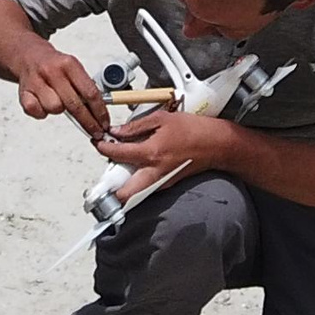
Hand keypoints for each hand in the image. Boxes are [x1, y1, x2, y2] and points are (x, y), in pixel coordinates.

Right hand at [15, 45, 107, 137]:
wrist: (28, 56)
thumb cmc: (54, 65)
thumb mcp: (73, 68)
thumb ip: (85, 86)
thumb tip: (101, 110)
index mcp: (69, 64)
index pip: (89, 92)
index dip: (99, 111)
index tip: (104, 122)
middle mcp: (52, 71)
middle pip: (75, 105)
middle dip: (88, 122)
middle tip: (96, 132)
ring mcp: (37, 82)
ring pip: (55, 109)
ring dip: (60, 110)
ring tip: (58, 101)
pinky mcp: (23, 92)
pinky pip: (37, 112)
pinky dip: (42, 112)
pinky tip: (43, 104)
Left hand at [94, 109, 230, 182]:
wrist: (216, 144)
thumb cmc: (194, 131)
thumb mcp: (162, 119)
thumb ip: (136, 127)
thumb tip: (118, 131)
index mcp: (151, 153)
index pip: (118, 154)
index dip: (103, 148)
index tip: (99, 143)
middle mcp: (155, 172)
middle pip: (124, 195)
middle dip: (110, 190)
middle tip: (104, 175)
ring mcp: (161, 181)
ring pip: (135, 194)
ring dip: (123, 186)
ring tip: (118, 171)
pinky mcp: (167, 184)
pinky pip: (145, 187)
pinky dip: (136, 181)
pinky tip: (136, 168)